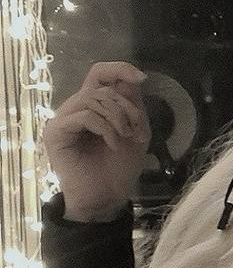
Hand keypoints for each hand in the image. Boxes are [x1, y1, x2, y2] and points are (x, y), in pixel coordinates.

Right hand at [44, 62, 151, 220]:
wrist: (106, 198)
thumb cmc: (119, 168)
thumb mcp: (136, 132)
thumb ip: (133, 105)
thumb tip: (133, 77)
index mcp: (93, 106)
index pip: (100, 73)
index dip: (119, 69)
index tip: (141, 77)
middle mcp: (76, 108)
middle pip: (101, 87)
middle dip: (127, 107)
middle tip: (136, 130)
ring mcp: (64, 119)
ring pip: (94, 98)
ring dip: (118, 118)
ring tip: (125, 138)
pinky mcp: (57, 132)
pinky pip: (85, 115)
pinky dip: (106, 128)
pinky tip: (113, 145)